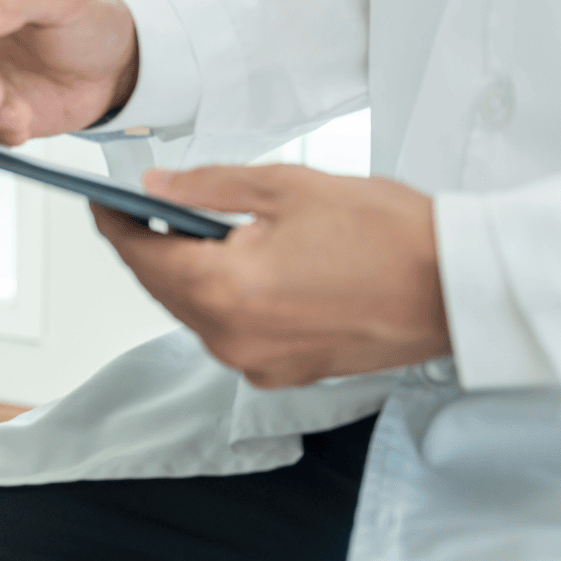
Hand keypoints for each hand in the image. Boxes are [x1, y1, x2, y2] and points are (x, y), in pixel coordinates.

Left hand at [94, 164, 451, 387]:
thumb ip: (207, 188)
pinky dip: (222, 300)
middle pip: (162, 288)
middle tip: (142, 207)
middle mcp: (232, 339)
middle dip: (148, 246)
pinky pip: (230, 333)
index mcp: (224, 291)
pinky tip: (236, 268)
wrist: (458, 285)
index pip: (140, 255)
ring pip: (194, 313)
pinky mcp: (284, 372)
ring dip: (186, 274)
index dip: (114, 223)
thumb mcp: (286, 188)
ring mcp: (258, 362)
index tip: (102, 201)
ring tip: (193, 231)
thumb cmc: (389, 236)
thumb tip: (156, 188)